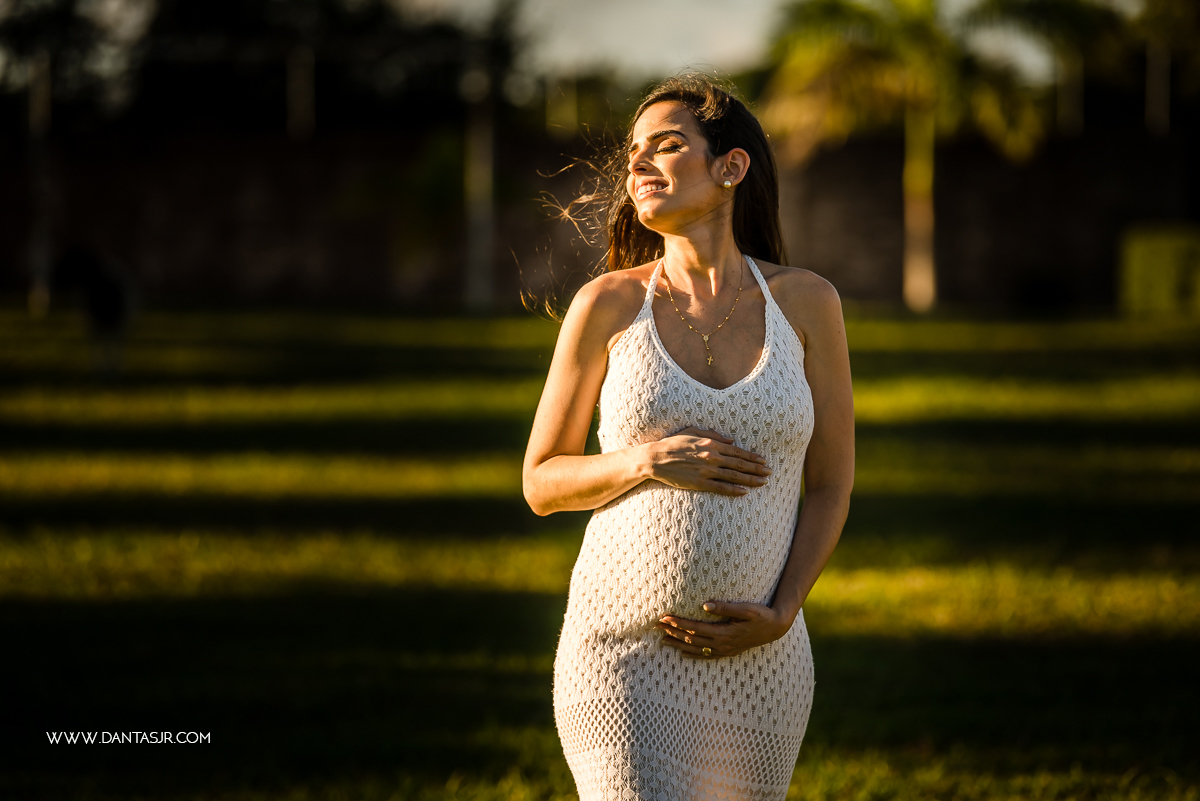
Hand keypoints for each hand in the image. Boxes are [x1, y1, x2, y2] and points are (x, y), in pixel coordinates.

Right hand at [645, 427, 771, 496]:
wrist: (655, 458)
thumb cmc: (673, 443)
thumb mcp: (693, 431)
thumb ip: (714, 435)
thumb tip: (732, 440)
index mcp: (711, 444)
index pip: (738, 452)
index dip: (752, 457)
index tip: (763, 461)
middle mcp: (712, 457)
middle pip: (740, 465)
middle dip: (757, 469)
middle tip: (769, 473)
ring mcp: (706, 471)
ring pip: (734, 477)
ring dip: (750, 480)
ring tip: (763, 483)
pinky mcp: (699, 483)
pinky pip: (721, 488)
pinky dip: (734, 490)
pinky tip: (744, 492)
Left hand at [656, 600, 792, 658]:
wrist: (775, 628)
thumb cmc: (761, 615)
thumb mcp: (746, 608)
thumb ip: (725, 607)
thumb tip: (704, 605)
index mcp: (725, 633)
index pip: (695, 628)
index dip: (678, 623)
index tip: (665, 617)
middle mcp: (722, 644)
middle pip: (692, 639)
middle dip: (673, 633)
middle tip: (656, 626)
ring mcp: (725, 650)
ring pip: (696, 649)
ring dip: (678, 644)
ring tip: (662, 640)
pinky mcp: (728, 652)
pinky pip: (706, 656)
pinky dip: (692, 655)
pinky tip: (682, 654)